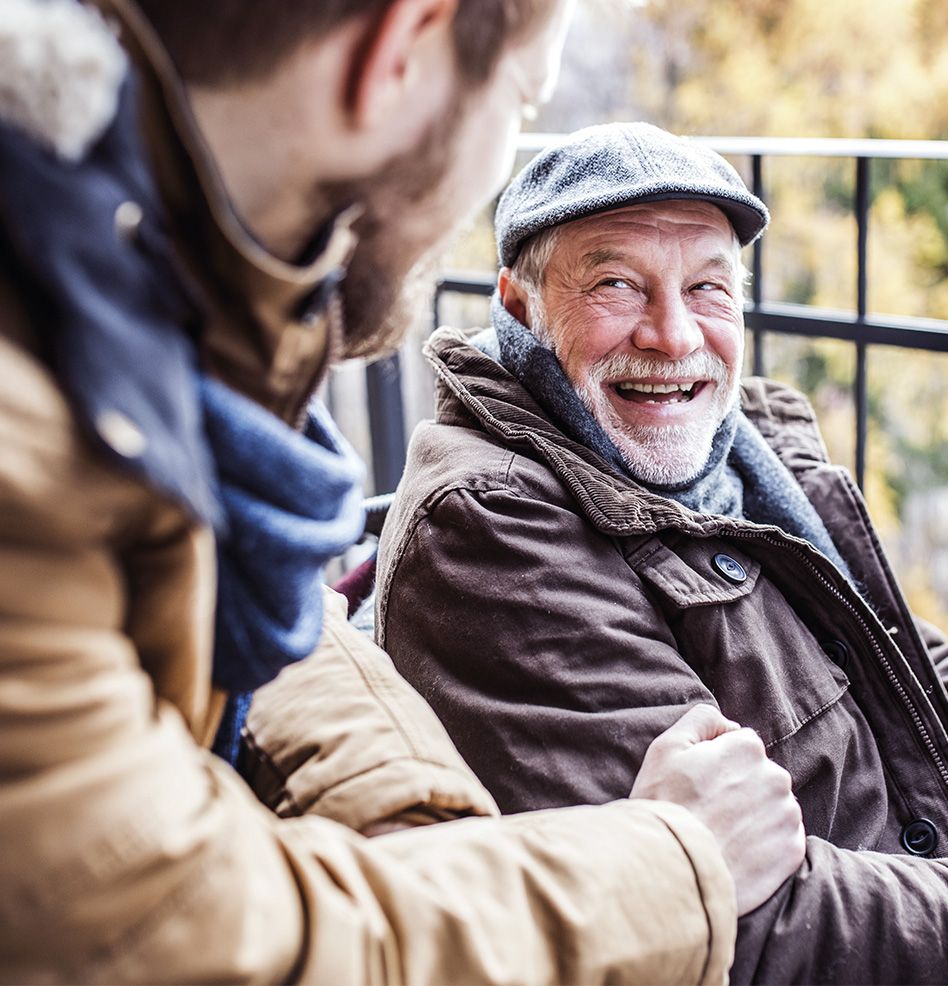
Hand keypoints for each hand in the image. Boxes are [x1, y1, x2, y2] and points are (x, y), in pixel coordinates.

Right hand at [630, 704, 804, 915]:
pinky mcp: (792, 852)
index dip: (716, 761)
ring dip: (753, 814)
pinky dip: (764, 843)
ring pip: (772, 805)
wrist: (674, 870)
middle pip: (759, 774)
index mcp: (748, 748)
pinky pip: (782, 838)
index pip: (740, 744)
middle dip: (739, 786)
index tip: (698, 782)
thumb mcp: (667, 746)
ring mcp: (787, 816)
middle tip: (707, 809)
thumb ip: (701, 719)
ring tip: (721, 831)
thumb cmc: (665, 804)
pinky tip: (737, 850)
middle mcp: (776, 777)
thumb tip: (729, 725)